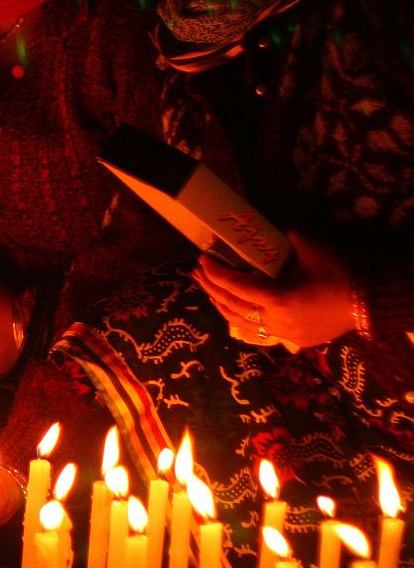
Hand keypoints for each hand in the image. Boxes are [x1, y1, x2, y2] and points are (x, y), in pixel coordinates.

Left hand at [192, 232, 351, 348]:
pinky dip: (242, 324)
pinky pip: (259, 334)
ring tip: (210, 292)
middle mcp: (275, 320)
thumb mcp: (311, 247)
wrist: (370, 302)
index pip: (235, 286)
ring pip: (242, 324)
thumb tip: (270, 227)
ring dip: (222, 307)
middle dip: (211, 287)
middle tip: (198, 272)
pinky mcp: (294, 340)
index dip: (215, 272)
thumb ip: (286, 236)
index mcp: (276, 298)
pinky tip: (233, 316)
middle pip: (232, 306)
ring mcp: (283, 333)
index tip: (202, 259)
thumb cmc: (340, 272)